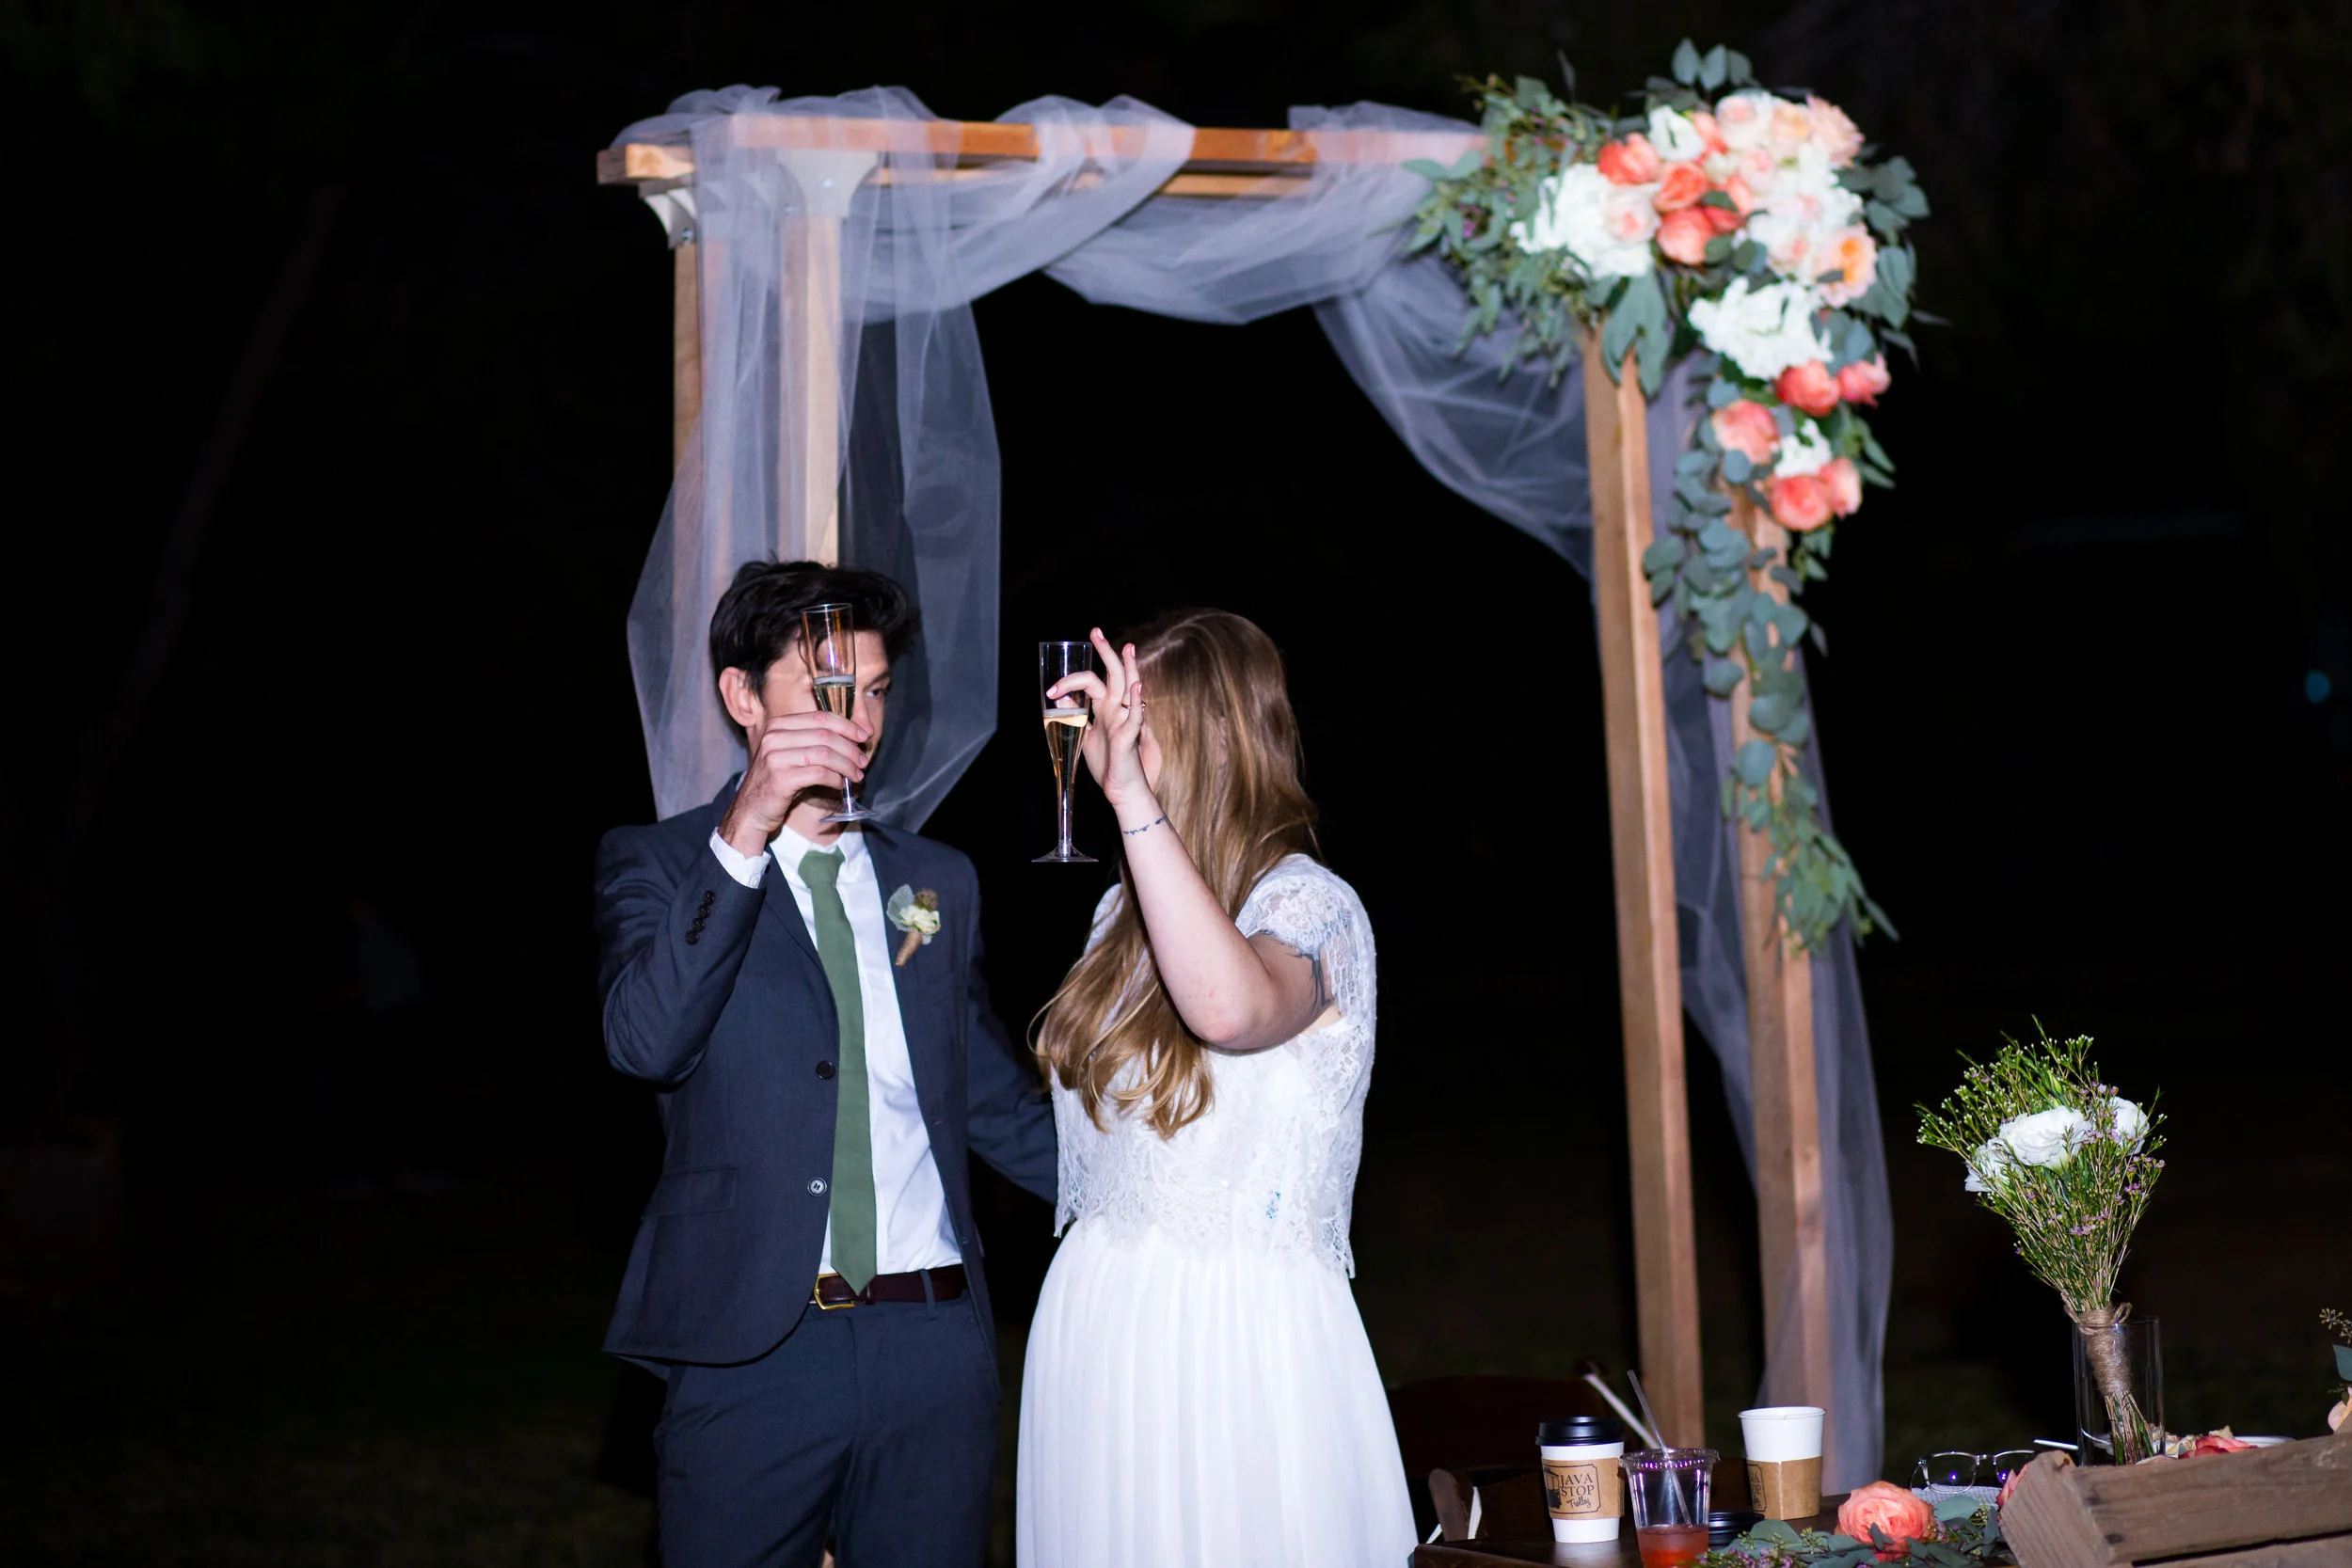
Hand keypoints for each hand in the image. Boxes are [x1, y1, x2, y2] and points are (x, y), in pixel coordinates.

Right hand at [718, 708, 870, 854]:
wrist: (751, 810)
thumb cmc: (777, 782)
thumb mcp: (791, 754)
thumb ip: (814, 742)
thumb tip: (853, 736)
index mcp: (779, 726)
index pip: (820, 717)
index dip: (847, 725)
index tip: (864, 736)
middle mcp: (774, 737)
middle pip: (825, 735)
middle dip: (850, 748)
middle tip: (863, 761)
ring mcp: (775, 757)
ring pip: (824, 753)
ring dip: (846, 765)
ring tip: (856, 775)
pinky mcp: (780, 779)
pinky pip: (819, 773)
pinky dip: (835, 779)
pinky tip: (840, 785)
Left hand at [1044, 627, 1152, 811]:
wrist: (1121, 789)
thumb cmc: (1107, 763)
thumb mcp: (1084, 736)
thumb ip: (1077, 717)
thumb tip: (1060, 701)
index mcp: (1104, 709)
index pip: (1091, 682)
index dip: (1070, 682)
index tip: (1052, 691)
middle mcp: (1116, 710)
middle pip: (1113, 674)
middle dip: (1105, 652)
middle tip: (1096, 631)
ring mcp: (1125, 720)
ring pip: (1128, 688)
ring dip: (1127, 668)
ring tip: (1127, 648)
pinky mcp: (1130, 736)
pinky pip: (1136, 716)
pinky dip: (1136, 701)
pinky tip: (1137, 686)